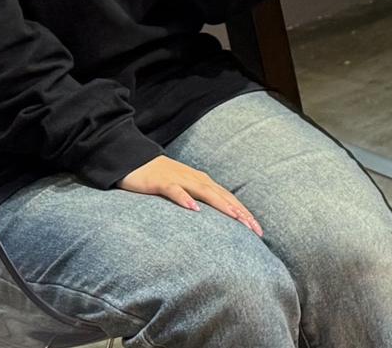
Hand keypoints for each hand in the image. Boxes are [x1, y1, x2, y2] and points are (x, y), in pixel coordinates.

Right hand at [119, 155, 262, 235]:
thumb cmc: (161, 179)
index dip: (244, 213)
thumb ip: (198, 200)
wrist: (133, 160)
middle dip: (240, 212)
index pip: (229, 199)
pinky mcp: (161, 182)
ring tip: (235, 217)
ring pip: (205, 192)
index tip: (259, 231)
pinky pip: (175, 190)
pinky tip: (194, 208)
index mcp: (203, 183)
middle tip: (255, 229)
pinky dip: (185, 198)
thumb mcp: (184, 190)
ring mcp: (180, 179)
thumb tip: (213, 220)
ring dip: (221, 204)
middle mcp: (196, 179)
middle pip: (223, 196)